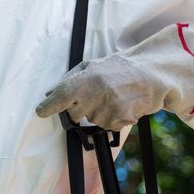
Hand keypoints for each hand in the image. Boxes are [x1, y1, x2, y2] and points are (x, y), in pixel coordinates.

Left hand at [36, 24, 193, 128]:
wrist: (152, 74)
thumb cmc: (119, 69)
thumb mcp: (91, 66)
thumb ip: (69, 79)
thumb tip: (50, 92)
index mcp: (83, 80)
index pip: (59, 97)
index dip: (48, 106)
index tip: (41, 111)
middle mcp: (92, 95)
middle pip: (73, 115)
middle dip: (80, 108)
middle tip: (97, 95)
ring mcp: (106, 108)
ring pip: (92, 121)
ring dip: (100, 113)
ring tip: (113, 96)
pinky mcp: (120, 119)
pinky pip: (109, 126)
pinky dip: (114, 119)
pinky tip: (122, 104)